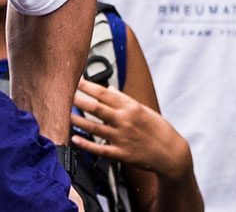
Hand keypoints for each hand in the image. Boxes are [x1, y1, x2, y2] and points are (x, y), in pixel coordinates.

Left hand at [71, 79, 194, 181]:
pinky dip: (85, 144)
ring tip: (66, 115)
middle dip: (78, 99)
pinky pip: (98, 148)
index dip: (87, 86)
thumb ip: (124, 100)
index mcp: (131, 107)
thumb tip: (109, 89)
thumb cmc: (158, 130)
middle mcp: (124, 120)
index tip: (76, 80)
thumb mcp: (144, 110)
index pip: (104, 93)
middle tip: (64, 94)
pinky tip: (75, 138)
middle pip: (95, 107)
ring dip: (77, 120)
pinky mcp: (120, 154)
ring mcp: (121, 138)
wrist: (170, 153)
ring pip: (93, 127)